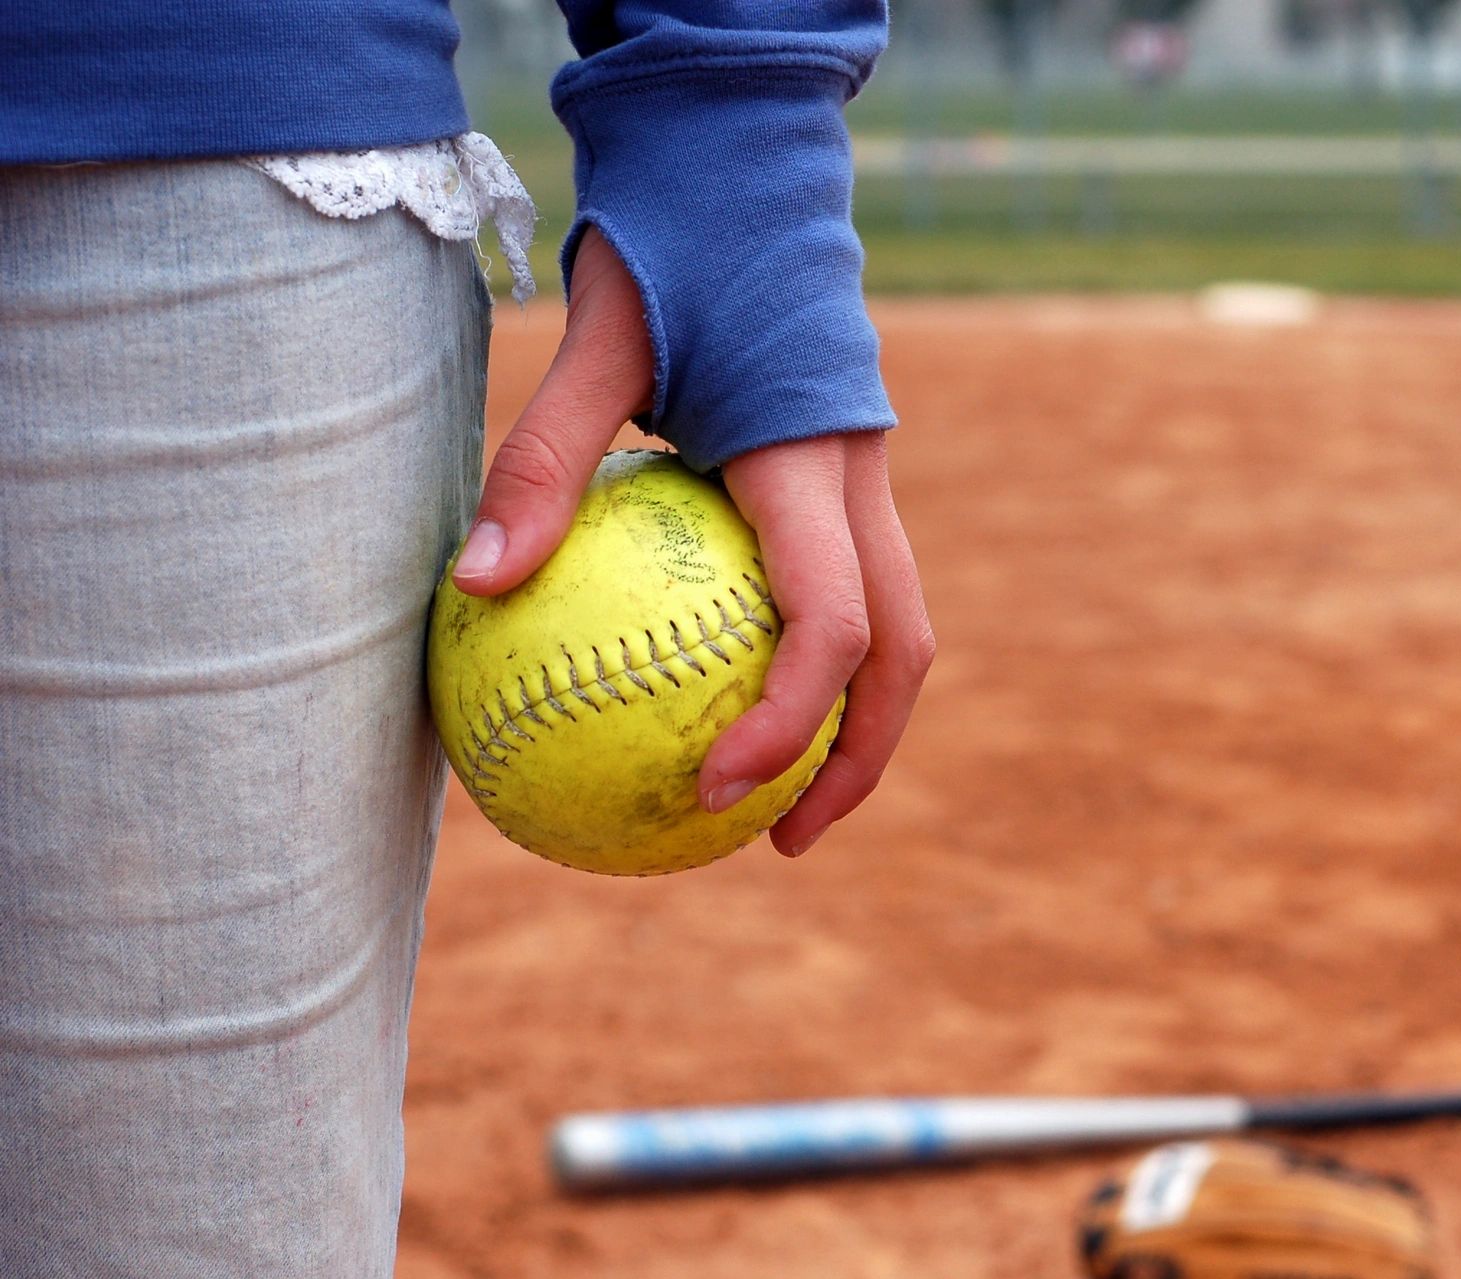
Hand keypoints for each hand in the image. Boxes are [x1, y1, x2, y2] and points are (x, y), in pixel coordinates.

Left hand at [452, 231, 932, 856]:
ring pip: (900, 630)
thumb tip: (474, 586)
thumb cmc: (672, 251)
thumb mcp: (595, 341)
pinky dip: (821, 666)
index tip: (713, 790)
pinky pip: (854, 593)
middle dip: (857, 758)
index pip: (832, 624)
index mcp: (813, 464)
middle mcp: (864, 484)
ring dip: (858, 725)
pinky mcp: (845, 483)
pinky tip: (738, 699)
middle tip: (777, 839)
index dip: (787, 724)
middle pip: (904, 653)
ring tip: (778, 800)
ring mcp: (869, 485)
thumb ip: (543, 462)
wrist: (748, 175)